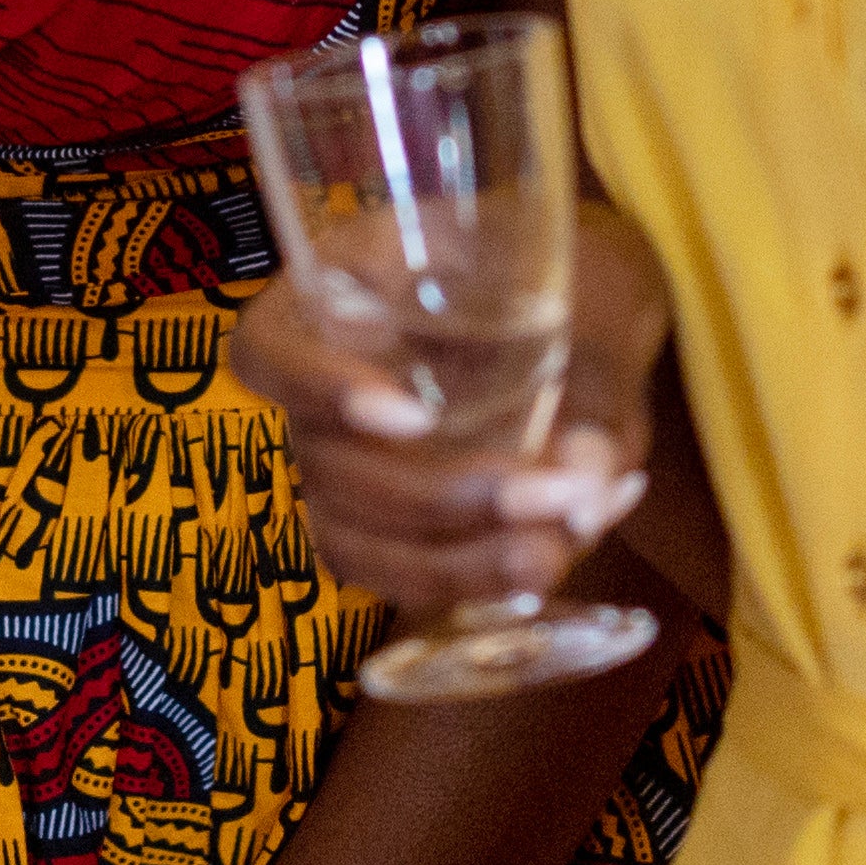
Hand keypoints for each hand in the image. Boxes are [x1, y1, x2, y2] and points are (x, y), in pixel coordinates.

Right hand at [231, 196, 670, 613]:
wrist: (594, 314)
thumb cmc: (577, 281)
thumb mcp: (596, 305)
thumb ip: (596, 386)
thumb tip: (591, 480)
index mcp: (346, 287)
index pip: (268, 347)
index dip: (316, 388)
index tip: (414, 416)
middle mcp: (323, 380)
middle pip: (323, 463)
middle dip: (438, 496)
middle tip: (553, 495)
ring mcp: (343, 456)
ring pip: (349, 536)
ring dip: (446, 562)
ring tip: (547, 552)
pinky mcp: (382, 519)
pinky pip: (389, 569)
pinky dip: (460, 583)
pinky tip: (536, 567)